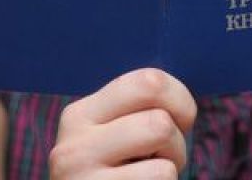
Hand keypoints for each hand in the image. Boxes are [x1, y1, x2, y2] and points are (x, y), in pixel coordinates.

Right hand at [49, 68, 197, 179]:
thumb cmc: (116, 173)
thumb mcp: (116, 135)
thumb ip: (137, 110)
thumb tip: (179, 103)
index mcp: (79, 114)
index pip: (149, 81)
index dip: (179, 101)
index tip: (177, 120)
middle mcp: (72, 146)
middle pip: (160, 123)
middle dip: (177, 142)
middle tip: (161, 157)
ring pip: (165, 162)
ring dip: (171, 170)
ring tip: (147, 178)